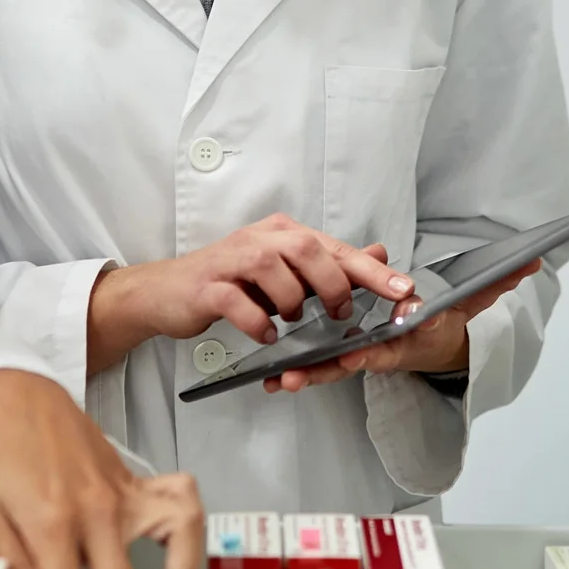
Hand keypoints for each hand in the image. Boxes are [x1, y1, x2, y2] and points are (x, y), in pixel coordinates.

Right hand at [86, 214, 420, 373]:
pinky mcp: (208, 287)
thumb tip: (378, 256)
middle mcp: (258, 238)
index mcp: (281, 233)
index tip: (403, 289)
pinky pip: (239, 302)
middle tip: (340, 313)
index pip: (333, 246)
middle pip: (306, 248)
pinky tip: (266, 335)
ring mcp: (231, 261)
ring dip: (291, 301)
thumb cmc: (228, 283)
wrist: (165, 293)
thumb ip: (327, 265)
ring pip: (273, 269)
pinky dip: (258, 323)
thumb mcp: (283, 271)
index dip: (370, 268)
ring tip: (291, 321)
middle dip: (332, 283)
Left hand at [266, 259, 541, 393]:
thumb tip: (530, 264)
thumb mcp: (471, 303)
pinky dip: (298, 373)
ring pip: (330, 370)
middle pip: (352, 364)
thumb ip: (496, 284)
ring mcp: (364, 357)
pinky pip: (320, 366)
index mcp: (411, 337)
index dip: (376, 350)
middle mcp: (385, 350)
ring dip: (304, 377)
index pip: (395, 344)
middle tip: (295, 378)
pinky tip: (271, 378)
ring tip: (277, 382)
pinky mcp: (345, 357)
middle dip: (324, 372)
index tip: (354, 354)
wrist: (438, 347)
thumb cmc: (446, 321)